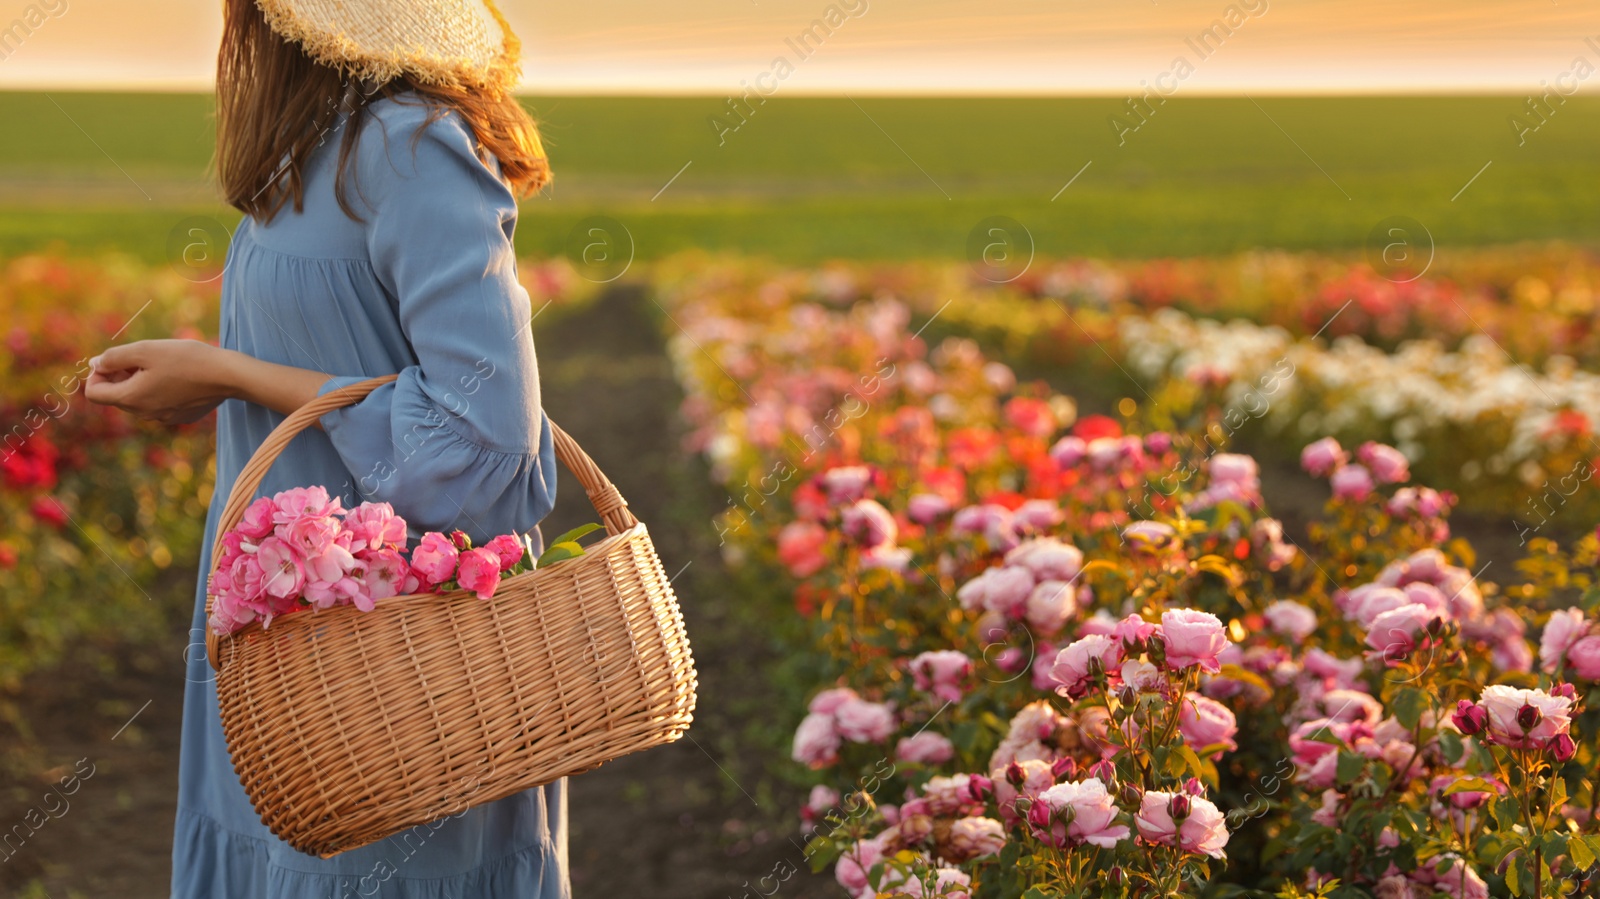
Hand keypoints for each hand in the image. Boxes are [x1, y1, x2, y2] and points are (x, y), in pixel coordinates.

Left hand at [85, 339, 238, 425]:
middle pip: (117, 396)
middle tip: (142, 358)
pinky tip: (179, 377)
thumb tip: (95, 364)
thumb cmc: (186, 359)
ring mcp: (163, 418)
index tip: (115, 360)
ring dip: (140, 382)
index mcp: (131, 398)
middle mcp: (144, 414)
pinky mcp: (180, 416)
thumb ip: (113, 357)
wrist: (227, 376)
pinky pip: (159, 404)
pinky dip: (160, 390)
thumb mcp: (145, 349)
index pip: (94, 393)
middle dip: (120, 376)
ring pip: (138, 400)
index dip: (97, 374)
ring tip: (163, 365)